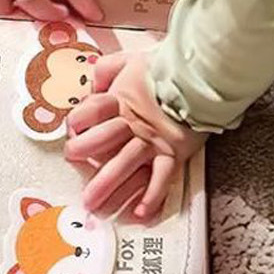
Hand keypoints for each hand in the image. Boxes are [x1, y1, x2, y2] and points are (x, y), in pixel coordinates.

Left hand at [64, 51, 205, 221]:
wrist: (200, 72)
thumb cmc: (164, 66)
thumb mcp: (127, 60)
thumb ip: (106, 70)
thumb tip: (93, 84)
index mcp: (118, 100)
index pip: (89, 113)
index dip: (79, 122)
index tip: (73, 133)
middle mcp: (132, 123)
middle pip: (104, 146)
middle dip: (87, 162)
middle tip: (77, 178)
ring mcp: (153, 139)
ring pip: (127, 166)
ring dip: (111, 189)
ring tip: (98, 208)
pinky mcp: (174, 151)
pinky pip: (162, 178)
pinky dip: (152, 197)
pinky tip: (140, 213)